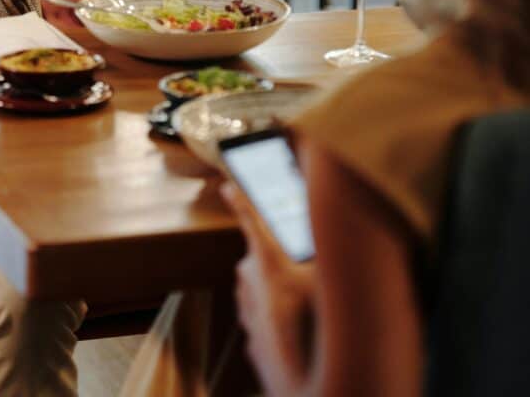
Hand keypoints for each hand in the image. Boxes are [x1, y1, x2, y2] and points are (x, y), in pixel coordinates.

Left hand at [221, 182, 315, 396]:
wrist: (310, 389)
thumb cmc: (321, 329)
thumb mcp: (330, 280)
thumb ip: (328, 253)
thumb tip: (335, 233)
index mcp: (268, 261)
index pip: (250, 220)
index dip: (239, 199)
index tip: (226, 185)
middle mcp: (251, 283)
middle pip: (262, 258)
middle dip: (280, 260)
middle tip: (308, 274)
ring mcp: (248, 314)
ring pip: (262, 290)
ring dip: (280, 292)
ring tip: (311, 310)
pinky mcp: (252, 340)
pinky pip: (266, 319)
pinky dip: (280, 321)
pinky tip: (303, 334)